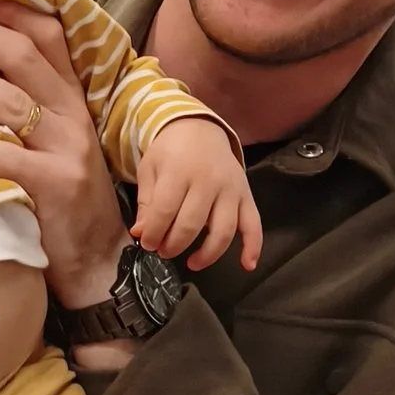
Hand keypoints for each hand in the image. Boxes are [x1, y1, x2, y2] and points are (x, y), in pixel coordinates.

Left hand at [0, 0, 128, 305]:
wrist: (98, 258)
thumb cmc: (62, 191)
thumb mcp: (52, 137)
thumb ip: (22, 100)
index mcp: (69, 97)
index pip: (46, 37)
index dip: (8, 10)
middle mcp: (70, 115)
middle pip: (22, 58)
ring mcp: (66, 149)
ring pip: (11, 101)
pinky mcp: (56, 186)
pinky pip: (12, 160)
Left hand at [134, 117, 261, 272]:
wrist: (201, 129)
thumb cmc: (171, 152)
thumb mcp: (151, 169)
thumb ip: (146, 202)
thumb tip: (140, 233)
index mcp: (179, 171)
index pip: (165, 211)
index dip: (153, 233)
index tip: (147, 243)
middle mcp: (208, 181)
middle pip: (192, 224)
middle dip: (174, 245)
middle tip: (163, 251)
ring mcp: (230, 190)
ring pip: (224, 230)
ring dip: (207, 254)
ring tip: (192, 263)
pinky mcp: (246, 196)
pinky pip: (254, 224)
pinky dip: (254, 247)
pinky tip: (247, 265)